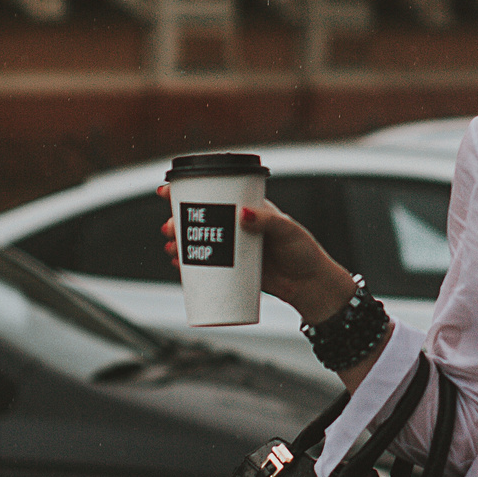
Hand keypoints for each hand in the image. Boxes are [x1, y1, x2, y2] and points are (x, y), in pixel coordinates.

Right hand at [156, 187, 357, 320]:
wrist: (310, 286)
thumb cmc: (304, 253)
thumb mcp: (288, 230)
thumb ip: (267, 221)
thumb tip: (243, 214)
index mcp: (249, 209)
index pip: (216, 193)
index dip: (189, 191)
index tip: (167, 191)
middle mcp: (238, 227)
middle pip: (200, 219)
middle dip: (177, 221)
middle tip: (168, 228)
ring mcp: (234, 249)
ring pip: (199, 242)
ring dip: (179, 243)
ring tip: (171, 248)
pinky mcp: (234, 271)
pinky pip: (206, 266)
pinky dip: (189, 265)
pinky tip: (178, 265)